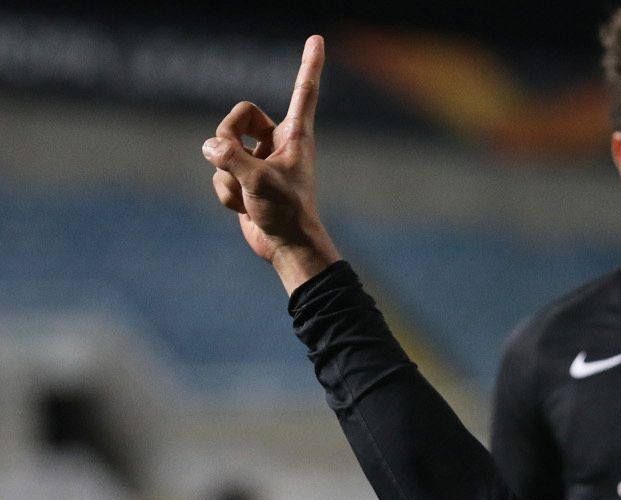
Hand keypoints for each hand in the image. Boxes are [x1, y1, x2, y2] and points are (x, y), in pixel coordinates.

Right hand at [202, 35, 340, 291]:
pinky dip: (225, 193)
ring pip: (220, 150)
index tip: (317, 38)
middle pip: (235, 118)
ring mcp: (259, 158)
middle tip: (239, 168)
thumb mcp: (257, 182)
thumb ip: (230, 157)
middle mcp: (278, 141)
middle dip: (226, 142)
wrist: (286, 247)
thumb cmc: (286, 213)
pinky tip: (244, 208)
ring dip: (227, 178)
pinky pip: (218, 174)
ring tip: (249, 197)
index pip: (303, 91)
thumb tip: (209, 146)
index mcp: (296, 134)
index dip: (309, 64)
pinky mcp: (244, 176)